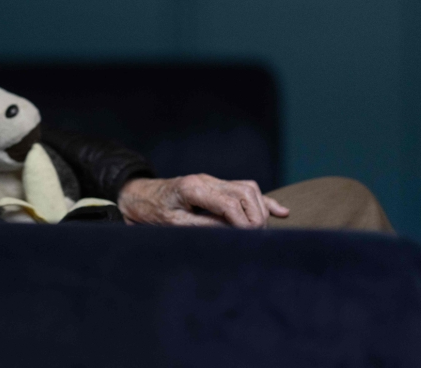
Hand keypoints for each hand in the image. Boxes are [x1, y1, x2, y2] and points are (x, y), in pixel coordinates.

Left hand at [117, 174, 289, 227]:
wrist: (138, 197)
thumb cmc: (153, 213)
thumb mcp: (174, 224)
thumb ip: (204, 227)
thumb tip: (233, 233)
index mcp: (193, 188)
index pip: (231, 203)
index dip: (245, 223)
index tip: (252, 240)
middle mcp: (206, 180)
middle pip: (245, 192)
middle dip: (257, 216)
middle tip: (259, 239)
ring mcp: (212, 181)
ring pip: (249, 188)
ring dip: (261, 209)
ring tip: (263, 231)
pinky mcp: (216, 186)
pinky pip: (245, 189)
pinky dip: (263, 201)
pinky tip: (281, 212)